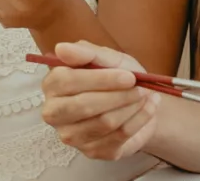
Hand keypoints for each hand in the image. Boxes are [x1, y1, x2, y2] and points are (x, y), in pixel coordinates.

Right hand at [39, 41, 158, 160]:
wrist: (133, 102)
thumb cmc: (114, 76)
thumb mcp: (105, 57)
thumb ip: (85, 52)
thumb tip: (61, 48)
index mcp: (52, 84)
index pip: (68, 81)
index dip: (101, 79)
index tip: (128, 76)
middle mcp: (54, 113)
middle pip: (84, 106)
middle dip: (118, 96)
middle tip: (141, 88)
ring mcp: (72, 136)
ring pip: (105, 122)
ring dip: (132, 107)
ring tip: (145, 95)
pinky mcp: (92, 151)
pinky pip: (119, 137)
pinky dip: (139, 120)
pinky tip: (147, 109)